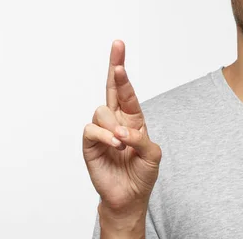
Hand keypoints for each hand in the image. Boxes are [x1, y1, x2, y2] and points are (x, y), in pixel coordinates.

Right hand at [83, 40, 161, 214]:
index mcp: (133, 118)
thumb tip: (122, 132)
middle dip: (114, 65)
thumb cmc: (142, 173)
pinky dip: (104, 136)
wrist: (130, 196)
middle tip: (117, 45)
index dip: (123, 72)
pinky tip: (114, 145)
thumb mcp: (152, 154)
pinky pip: (91, 129)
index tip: (119, 48)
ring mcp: (102, 131)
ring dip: (114, 125)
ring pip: (101, 110)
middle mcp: (116, 120)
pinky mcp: (90, 144)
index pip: (127, 91)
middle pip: (111, 87)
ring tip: (122, 142)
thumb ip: (140, 139)